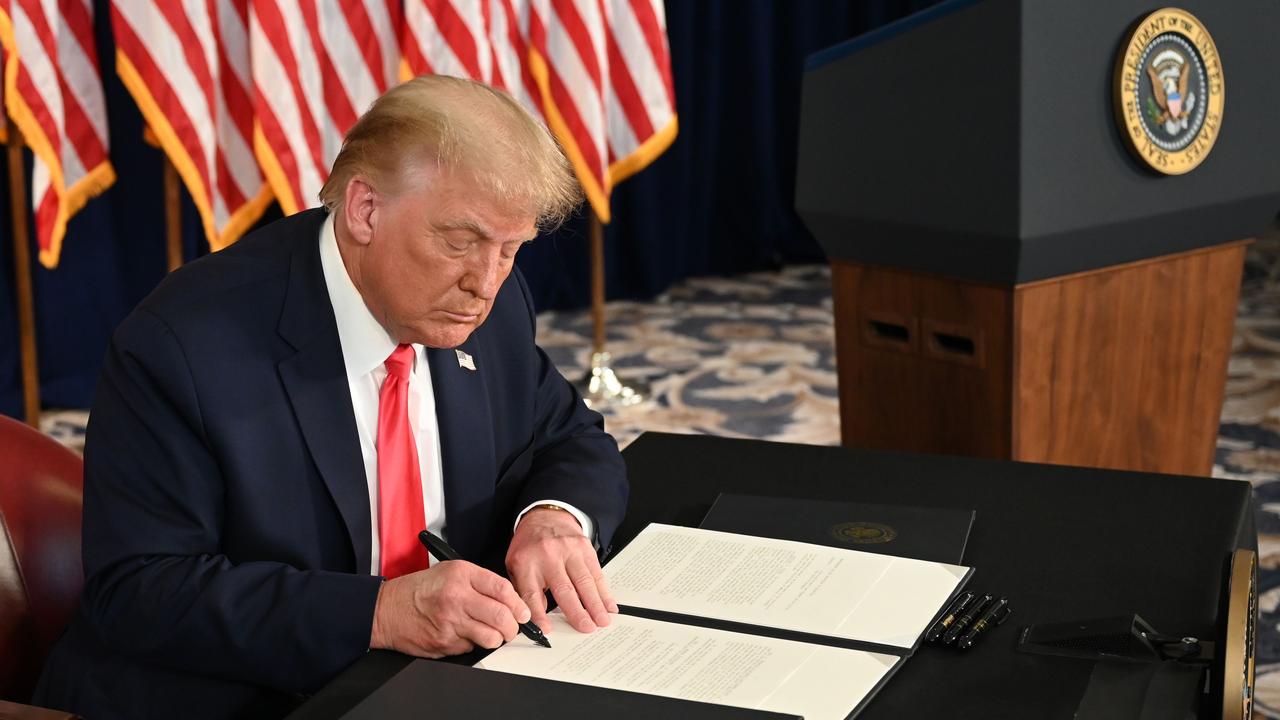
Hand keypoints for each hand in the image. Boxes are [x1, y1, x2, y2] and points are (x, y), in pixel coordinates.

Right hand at [369, 560, 530, 656]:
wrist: (386, 609)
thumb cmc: (419, 590)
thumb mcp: (450, 571)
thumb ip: (480, 582)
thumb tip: (510, 600)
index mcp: (461, 575)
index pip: (503, 589)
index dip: (519, 604)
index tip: (523, 612)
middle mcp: (457, 597)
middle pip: (502, 616)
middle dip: (513, 626)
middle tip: (512, 627)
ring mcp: (451, 622)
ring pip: (491, 637)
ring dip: (497, 639)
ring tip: (491, 633)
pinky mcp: (445, 643)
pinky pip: (472, 648)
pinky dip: (474, 644)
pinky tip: (464, 635)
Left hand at [506, 507, 618, 633]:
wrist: (545, 516)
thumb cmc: (529, 546)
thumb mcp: (516, 566)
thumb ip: (524, 590)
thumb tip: (537, 617)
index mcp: (526, 563)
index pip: (531, 593)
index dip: (539, 614)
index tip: (547, 630)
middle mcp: (548, 556)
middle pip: (563, 589)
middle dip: (577, 611)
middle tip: (586, 628)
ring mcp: (568, 550)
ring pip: (584, 581)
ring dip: (595, 604)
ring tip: (602, 620)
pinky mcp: (585, 548)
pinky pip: (596, 573)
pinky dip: (604, 591)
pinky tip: (609, 604)